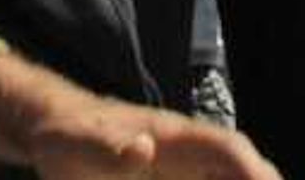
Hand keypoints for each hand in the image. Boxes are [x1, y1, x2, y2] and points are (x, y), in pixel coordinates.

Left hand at [0, 49, 279, 176]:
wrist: (53, 129)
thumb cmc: (66, 135)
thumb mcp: (79, 145)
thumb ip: (110, 149)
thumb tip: (145, 148)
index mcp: (172, 136)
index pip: (226, 148)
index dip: (251, 170)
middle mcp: (188, 150)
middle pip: (243, 164)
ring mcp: (186, 167)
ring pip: (231, 176)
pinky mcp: (177, 179)